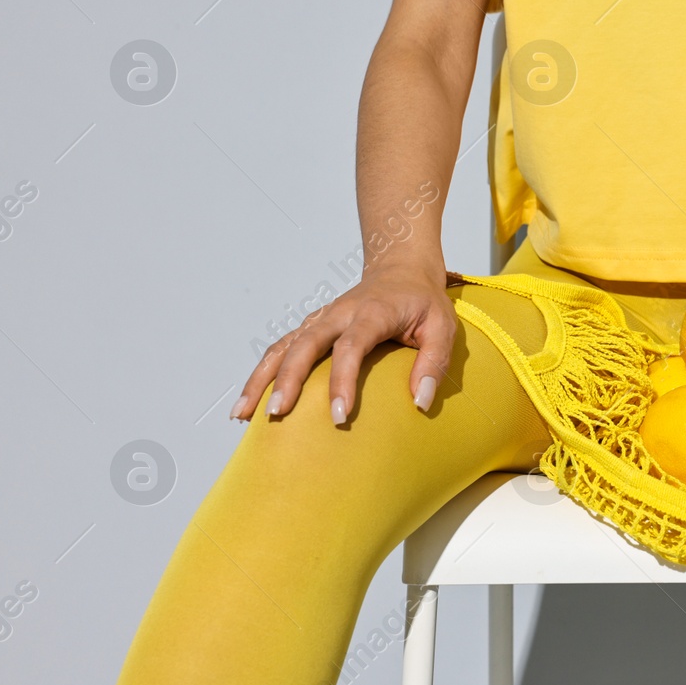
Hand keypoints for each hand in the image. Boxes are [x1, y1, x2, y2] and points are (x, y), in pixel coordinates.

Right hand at [230, 262, 457, 425]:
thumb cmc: (423, 302)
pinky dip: (261, 374)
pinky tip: (248, 403)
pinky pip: (280, 349)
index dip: (341, 381)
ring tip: (242, 414)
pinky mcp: (311, 328)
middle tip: (277, 415)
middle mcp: (338, 314)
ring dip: (261, 378)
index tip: (338, 416)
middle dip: (287, 381)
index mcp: (371, 313)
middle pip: (304, 345)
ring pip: (282, 346)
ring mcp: (320, 320)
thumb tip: (419, 401)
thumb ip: (434, 361)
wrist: (401, 269)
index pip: (350, 348)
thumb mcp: (443, 327)